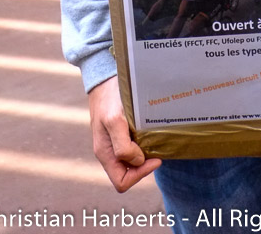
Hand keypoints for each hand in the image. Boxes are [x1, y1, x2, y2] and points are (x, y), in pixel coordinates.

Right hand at [88, 76, 160, 190]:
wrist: (104, 77)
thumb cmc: (108, 97)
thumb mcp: (114, 120)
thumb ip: (122, 145)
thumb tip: (135, 161)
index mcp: (104, 153)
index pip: (121, 181)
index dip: (139, 175)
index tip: (155, 158)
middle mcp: (108, 151)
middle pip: (128, 173)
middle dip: (143, 166)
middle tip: (156, 150)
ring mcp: (114, 142)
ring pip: (131, 161)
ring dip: (144, 155)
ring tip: (154, 141)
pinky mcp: (120, 132)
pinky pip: (132, 147)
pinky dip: (143, 145)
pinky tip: (150, 133)